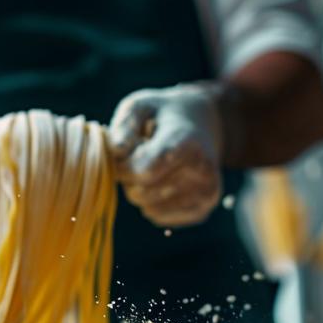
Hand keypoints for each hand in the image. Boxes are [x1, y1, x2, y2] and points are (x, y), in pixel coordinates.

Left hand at [109, 83, 223, 226]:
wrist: (205, 123)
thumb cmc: (164, 115)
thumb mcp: (140, 105)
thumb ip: (124, 126)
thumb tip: (117, 152)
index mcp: (187, 143)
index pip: (142, 171)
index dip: (122, 165)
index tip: (123, 151)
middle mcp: (202, 172)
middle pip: (141, 193)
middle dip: (130, 178)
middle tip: (139, 157)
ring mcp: (206, 194)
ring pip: (148, 208)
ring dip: (140, 189)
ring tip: (154, 166)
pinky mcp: (202, 210)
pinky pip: (158, 217)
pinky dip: (152, 201)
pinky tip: (163, 180)